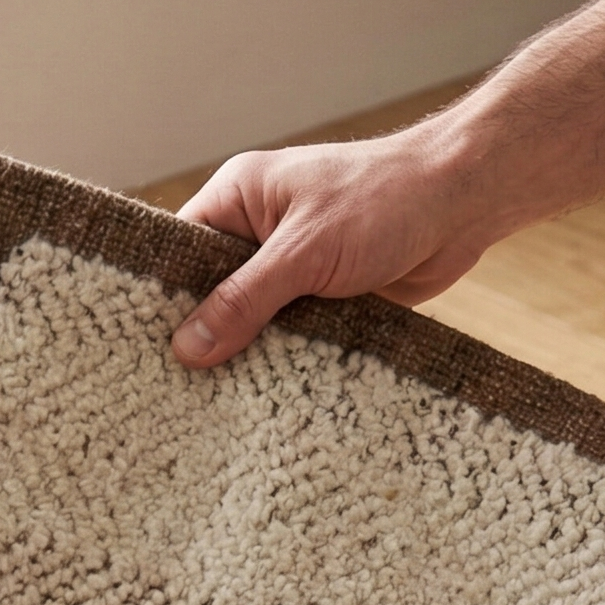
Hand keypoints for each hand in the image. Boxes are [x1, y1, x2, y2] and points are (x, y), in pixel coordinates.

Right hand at [172, 126, 506, 366]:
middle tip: (174, 392)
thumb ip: (246, 299)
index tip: (140, 351)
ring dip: (250, 354)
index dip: (160, 299)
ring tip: (214, 407)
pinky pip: (294, 334)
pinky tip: (269, 396)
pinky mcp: (328, 295)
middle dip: (205, 336)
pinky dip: (288, 358)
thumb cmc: (385, 200)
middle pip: (214, 293)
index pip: (179, 252)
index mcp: (239, 197)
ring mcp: (295, 265)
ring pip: (255, 320)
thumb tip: (188, 347)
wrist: (465, 204)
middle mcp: (260, 230)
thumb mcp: (305, 251)